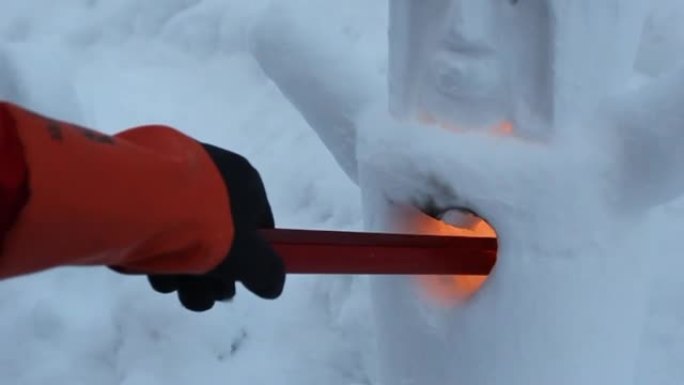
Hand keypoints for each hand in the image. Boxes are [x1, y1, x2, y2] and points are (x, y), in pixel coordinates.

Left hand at [147, 144, 284, 311]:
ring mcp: (175, 180)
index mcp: (245, 179)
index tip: (241, 283)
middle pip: (221, 236)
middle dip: (215, 275)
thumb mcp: (250, 257)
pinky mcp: (141, 191)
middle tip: (207, 296)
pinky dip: (158, 255)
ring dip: (185, 274)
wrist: (141, 199)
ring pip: (187, 240)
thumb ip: (267, 274)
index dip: (253, 258)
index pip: (259, 224)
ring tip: (175, 288)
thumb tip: (273, 286)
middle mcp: (213, 173)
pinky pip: (159, 231)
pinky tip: (152, 272)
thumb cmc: (207, 224)